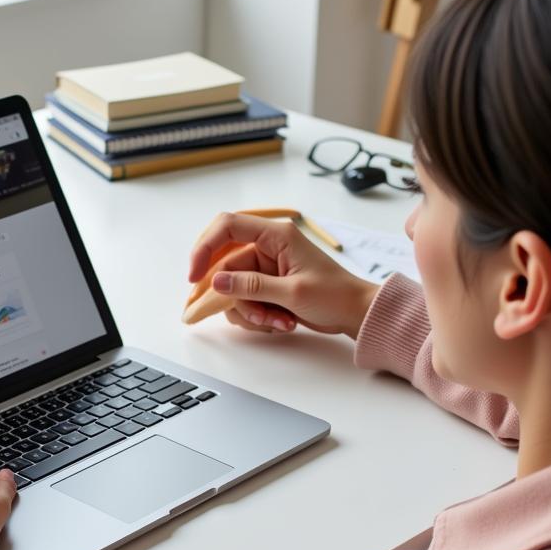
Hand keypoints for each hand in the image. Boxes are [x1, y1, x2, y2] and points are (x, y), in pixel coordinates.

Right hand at [187, 212, 377, 337]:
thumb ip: (252, 286)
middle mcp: (267, 247)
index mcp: (276, 235)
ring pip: (234, 288)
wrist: (356, 313)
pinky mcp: (268, 287)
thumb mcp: (292, 292)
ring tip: (276, 321)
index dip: (204, 248)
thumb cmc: (335, 295)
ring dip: (249, 310)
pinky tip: (280, 322)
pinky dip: (257, 315)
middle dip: (230, 295)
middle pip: (226, 266)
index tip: (194, 276)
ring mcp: (266, 268)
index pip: (227, 227)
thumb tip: (217, 281)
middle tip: (229, 314)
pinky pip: (246, 300)